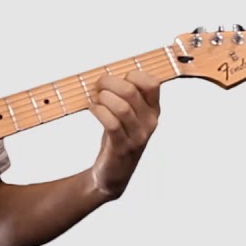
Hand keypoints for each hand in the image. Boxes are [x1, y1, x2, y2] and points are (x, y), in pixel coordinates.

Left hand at [88, 70, 160, 199]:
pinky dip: (99, 111)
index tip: (116, 78)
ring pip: (121, 106)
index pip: (152, 83)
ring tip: (95, 99)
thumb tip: (107, 73)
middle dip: (109, 83)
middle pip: (131, 91)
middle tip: (97, 85)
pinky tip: (92, 109)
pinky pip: (111, 124)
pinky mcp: (122, 147)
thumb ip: (125, 95)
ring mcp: (137, 136)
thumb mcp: (129, 116)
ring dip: (102, 98)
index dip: (132, 75)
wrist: (114, 173)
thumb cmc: (118, 137)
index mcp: (153, 110)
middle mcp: (149, 122)